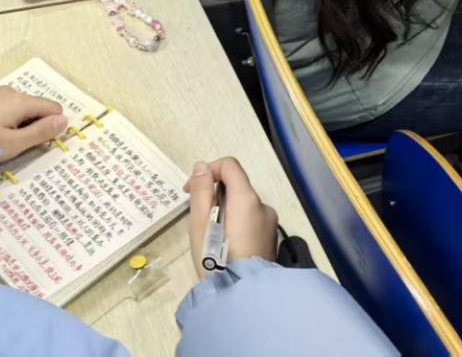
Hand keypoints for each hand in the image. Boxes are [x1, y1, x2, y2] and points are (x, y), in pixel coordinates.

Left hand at [0, 86, 67, 161]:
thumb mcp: (15, 143)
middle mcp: (12, 92)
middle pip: (37, 107)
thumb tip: (65, 120)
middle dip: (34, 126)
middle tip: (18, 146)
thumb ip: (41, 132)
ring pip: (21, 108)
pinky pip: (7, 107)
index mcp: (22, 101)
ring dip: (20, 124)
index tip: (39, 143)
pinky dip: (7, 120)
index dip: (52, 126)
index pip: (53, 108)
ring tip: (4, 142)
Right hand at [186, 157, 277, 278]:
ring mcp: (269, 224)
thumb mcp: (200, 223)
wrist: (242, 296)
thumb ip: (201, 190)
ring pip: (242, 205)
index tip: (191, 191)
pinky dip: (236, 224)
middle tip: (198, 220)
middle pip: (235, 186)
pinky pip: (250, 220)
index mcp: (247, 198)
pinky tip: (226, 246)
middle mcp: (263, 206)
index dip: (208, 171)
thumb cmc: (216, 258)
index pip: (229, 165)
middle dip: (213, 196)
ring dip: (224, 211)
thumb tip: (202, 166)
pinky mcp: (270, 239)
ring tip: (211, 238)